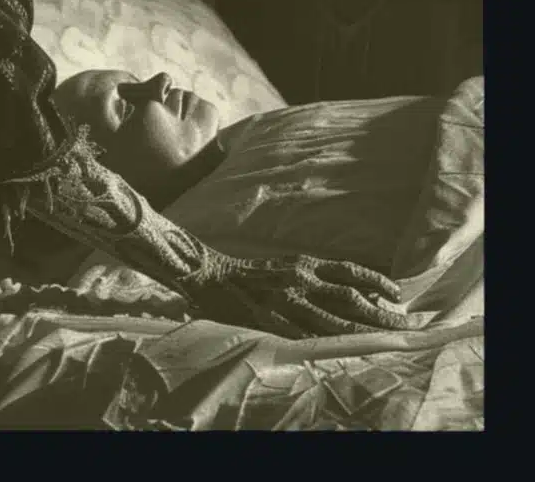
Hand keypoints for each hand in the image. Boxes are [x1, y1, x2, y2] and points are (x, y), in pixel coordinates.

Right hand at [182, 254, 412, 338]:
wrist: (213, 277)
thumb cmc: (255, 274)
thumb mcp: (289, 266)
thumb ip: (317, 277)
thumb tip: (357, 295)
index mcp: (304, 264)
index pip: (350, 271)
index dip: (378, 282)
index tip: (398, 295)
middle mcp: (300, 280)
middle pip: (350, 299)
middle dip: (382, 314)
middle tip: (406, 325)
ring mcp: (286, 303)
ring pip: (335, 322)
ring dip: (365, 333)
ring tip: (388, 342)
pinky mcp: (272, 322)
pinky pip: (308, 339)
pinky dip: (331, 347)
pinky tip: (349, 354)